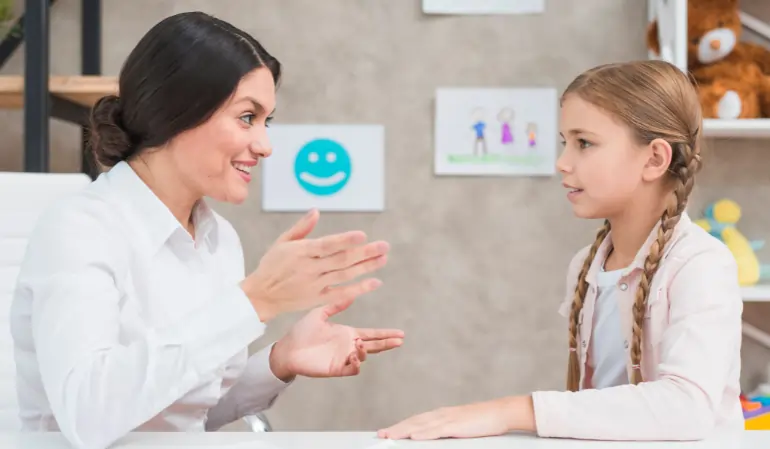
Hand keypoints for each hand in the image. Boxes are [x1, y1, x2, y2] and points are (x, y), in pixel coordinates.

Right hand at [241, 209, 389, 320]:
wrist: (260, 296)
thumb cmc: (272, 266)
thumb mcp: (281, 243)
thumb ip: (301, 228)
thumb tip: (316, 211)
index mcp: (300, 252)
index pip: (327, 245)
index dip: (345, 240)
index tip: (362, 235)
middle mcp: (309, 269)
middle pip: (341, 260)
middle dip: (365, 253)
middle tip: (384, 246)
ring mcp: (314, 285)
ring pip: (344, 275)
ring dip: (366, 267)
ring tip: (383, 259)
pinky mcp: (316, 299)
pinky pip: (341, 294)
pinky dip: (358, 289)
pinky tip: (374, 282)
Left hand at [269, 295, 403, 380]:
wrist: (287, 348)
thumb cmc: (302, 331)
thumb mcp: (320, 313)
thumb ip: (336, 304)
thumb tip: (352, 293)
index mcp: (347, 333)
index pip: (371, 333)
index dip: (385, 333)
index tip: (400, 333)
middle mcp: (348, 345)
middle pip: (373, 345)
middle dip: (387, 343)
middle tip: (400, 341)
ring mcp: (342, 358)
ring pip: (363, 357)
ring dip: (366, 351)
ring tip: (360, 345)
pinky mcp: (335, 369)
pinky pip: (351, 369)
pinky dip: (356, 365)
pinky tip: (354, 356)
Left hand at [377, 396, 535, 440]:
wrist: (500, 412)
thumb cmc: (482, 421)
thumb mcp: (460, 426)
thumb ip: (446, 431)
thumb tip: (432, 438)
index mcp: (441, 415)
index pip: (416, 421)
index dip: (400, 426)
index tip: (387, 431)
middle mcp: (441, 414)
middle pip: (414, 422)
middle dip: (396, 428)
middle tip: (381, 434)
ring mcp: (449, 419)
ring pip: (421, 425)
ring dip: (404, 430)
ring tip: (390, 436)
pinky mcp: (457, 425)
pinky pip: (438, 430)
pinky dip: (424, 433)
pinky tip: (414, 437)